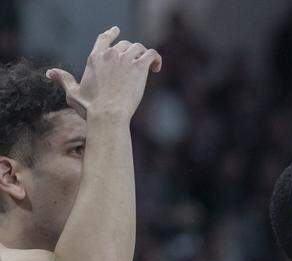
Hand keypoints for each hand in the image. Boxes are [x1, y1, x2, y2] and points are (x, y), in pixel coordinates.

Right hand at [47, 26, 161, 119]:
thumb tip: (50, 72)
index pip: (104, 39)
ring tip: (148, 67)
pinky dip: (156, 58)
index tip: (116, 31)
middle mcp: (110, 55)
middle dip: (131, 52)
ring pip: (139, 47)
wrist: (108, 114)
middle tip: (136, 64)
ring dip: (143, 55)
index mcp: (95, 58)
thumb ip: (64, 79)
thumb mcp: (73, 92)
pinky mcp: (139, 67)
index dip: (111, 33)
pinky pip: (151, 54)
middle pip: (124, 44)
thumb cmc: (90, 107)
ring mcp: (125, 59)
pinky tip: (156, 69)